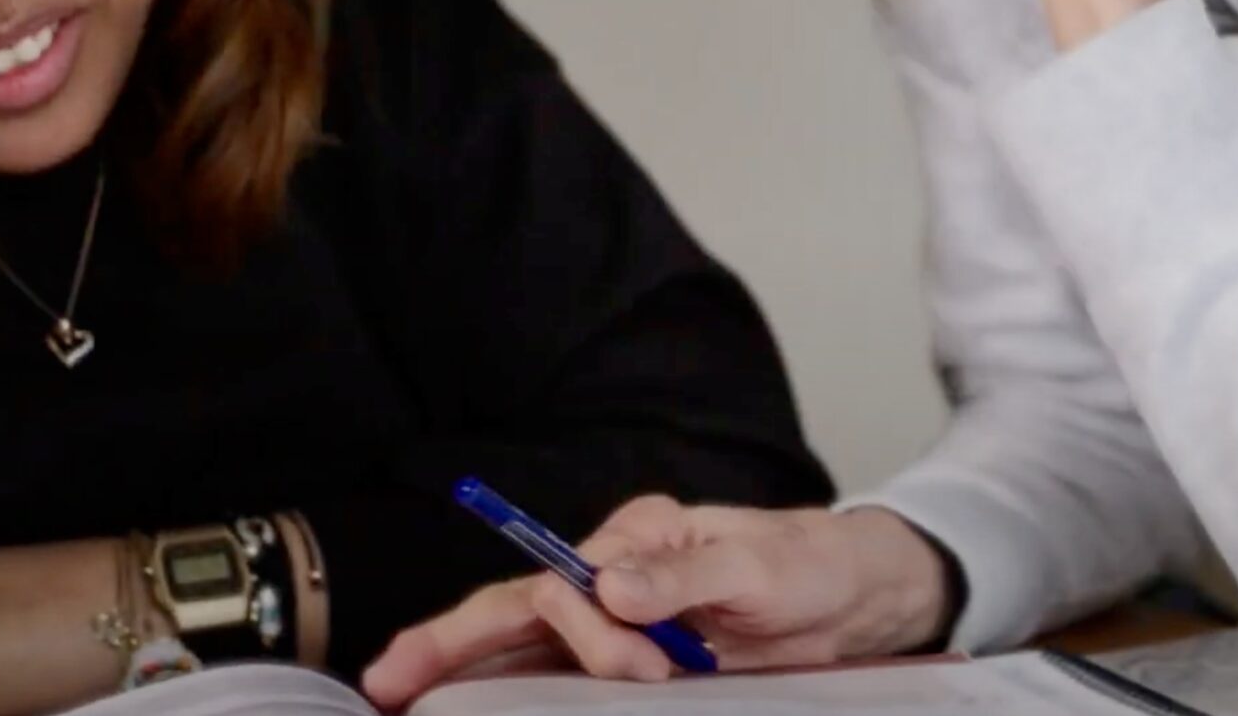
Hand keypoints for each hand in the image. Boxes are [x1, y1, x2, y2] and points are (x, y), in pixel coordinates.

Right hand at [361, 500, 951, 707]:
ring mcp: (615, 617)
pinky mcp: (630, 655)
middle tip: (388, 679)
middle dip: (446, 642)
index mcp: (637, 538)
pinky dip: (511, 687)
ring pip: (522, 646)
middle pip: (512, 610)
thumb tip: (609, 588)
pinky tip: (467, 702)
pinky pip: (556, 673)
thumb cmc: (806, 565)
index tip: (638, 667)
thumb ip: (682, 577)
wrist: (848, 595)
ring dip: (482, 674)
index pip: (566, 584)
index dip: (577, 629)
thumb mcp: (757, 567)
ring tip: (456, 694)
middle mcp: (612, 573)